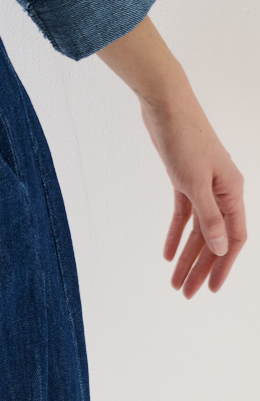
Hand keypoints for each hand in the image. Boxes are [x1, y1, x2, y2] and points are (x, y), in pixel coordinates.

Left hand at [95, 14, 245, 298]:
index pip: (234, 238)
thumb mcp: (194, 183)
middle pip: (214, 238)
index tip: (212, 290)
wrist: (165, 105)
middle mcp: (223, 191)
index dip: (223, 266)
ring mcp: (204, 186)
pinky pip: (184, 215)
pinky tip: (167, 256)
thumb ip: (209, 218)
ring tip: (174, 282)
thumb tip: (220, 248)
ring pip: (198, 230)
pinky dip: (176, 234)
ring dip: (186, 256)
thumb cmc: (184, 139)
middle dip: (200, 268)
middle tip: (185, 295)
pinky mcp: (185, 180)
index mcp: (232, 192)